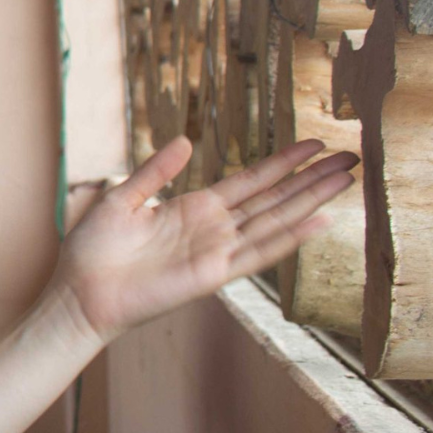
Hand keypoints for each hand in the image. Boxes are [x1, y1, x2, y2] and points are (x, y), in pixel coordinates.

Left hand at [49, 137, 357, 342]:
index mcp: (195, 208)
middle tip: (352, 157)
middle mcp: (214, 229)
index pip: (251, 180)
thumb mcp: (123, 198)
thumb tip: (186, 140)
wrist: (80, 291)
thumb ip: (156, 172)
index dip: (283, 162)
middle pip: (275, 198)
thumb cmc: (95, 249)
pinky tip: (319, 221)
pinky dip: (290, 238)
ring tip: (346, 179)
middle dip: (313, 178)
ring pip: (277, 220)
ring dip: (312, 200)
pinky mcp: (213, 274)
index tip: (314, 144)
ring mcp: (218, 251)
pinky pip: (258, 253)